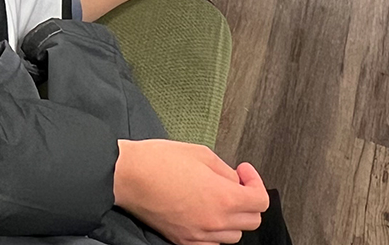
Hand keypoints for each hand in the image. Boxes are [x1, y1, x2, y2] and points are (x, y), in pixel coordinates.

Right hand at [113, 139, 269, 244]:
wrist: (128, 175)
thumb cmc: (157, 160)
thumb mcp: (198, 152)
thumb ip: (224, 169)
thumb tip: (234, 180)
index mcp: (221, 196)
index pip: (260, 201)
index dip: (256, 182)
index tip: (244, 172)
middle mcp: (215, 221)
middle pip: (252, 221)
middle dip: (247, 200)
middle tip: (233, 183)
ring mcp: (200, 235)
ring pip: (234, 235)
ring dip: (232, 217)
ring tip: (215, 197)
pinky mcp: (185, 242)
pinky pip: (213, 244)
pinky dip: (214, 231)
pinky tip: (203, 212)